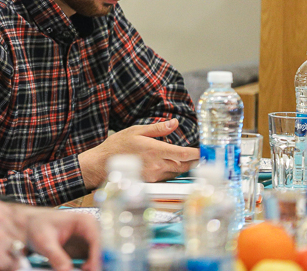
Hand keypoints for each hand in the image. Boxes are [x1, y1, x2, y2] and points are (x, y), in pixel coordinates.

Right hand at [0, 198, 24, 270]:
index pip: (20, 218)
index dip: (17, 233)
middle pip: (22, 234)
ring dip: (10, 258)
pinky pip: (12, 264)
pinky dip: (3, 268)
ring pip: (19, 250)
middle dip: (16, 246)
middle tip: (2, 253)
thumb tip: (11, 233)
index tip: (13, 240)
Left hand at [17, 206, 99, 270]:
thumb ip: (56, 256)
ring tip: (82, 270)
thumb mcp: (44, 241)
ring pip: (97, 258)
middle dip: (97, 264)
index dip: (96, 257)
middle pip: (101, 250)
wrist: (31, 225)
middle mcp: (90, 230)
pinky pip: (91, 263)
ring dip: (93, 266)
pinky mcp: (84, 251)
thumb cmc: (38, 226)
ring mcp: (88, 241)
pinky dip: (88, 268)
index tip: (91, 270)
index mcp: (84, 221)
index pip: (96, 240)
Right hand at [78, 119, 199, 188]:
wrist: (102, 165)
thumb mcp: (136, 131)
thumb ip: (157, 129)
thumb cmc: (117, 146)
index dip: (197, 154)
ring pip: (176, 172)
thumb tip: (174, 123)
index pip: (184, 154)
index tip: (204, 151)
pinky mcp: (150, 182)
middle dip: (194, 161)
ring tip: (189, 160)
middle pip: (184, 165)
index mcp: (155, 151)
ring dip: (183, 166)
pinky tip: (171, 165)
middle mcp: (157, 165)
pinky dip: (172, 171)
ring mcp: (154, 176)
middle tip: (201, 157)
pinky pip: (166, 177)